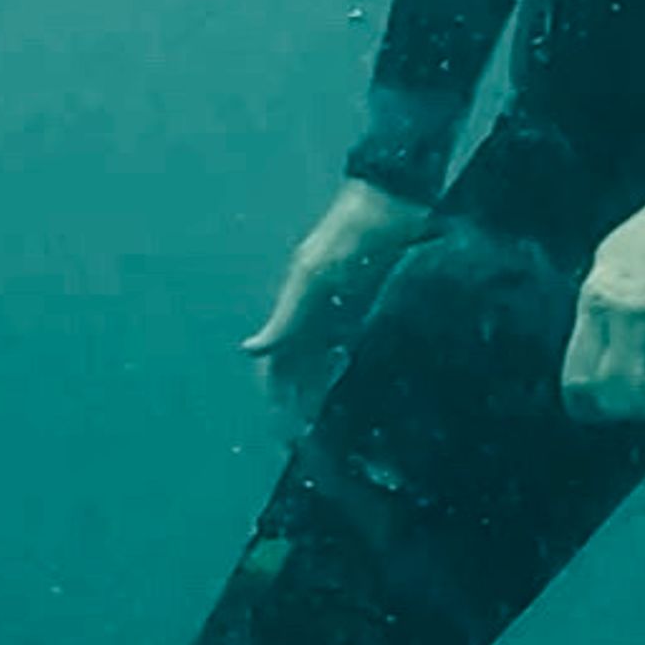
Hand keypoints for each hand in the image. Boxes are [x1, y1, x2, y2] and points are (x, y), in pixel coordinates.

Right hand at [246, 179, 432, 410]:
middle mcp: (316, 314)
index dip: (275, 395)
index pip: (277, 362)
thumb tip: (249, 352)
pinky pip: (352, 349)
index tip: (279, 431)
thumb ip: (287, 316)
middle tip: (302, 442)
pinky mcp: (372, 308)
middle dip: (296, 402)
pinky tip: (355, 393)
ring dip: (320, 392)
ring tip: (325, 428)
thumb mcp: (315, 275)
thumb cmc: (352, 236)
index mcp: (296, 307)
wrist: (395, 203)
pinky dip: (348, 372)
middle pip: (299, 369)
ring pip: (323, 363)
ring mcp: (343, 312)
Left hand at [560, 180, 644, 426]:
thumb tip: (595, 350)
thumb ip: (600, 307)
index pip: (578, 375)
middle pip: (614, 396)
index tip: (592, 407)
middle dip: (620, 410)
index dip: (583, 404)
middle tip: (629, 405)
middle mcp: (631, 317)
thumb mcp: (612, 256)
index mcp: (600, 297)